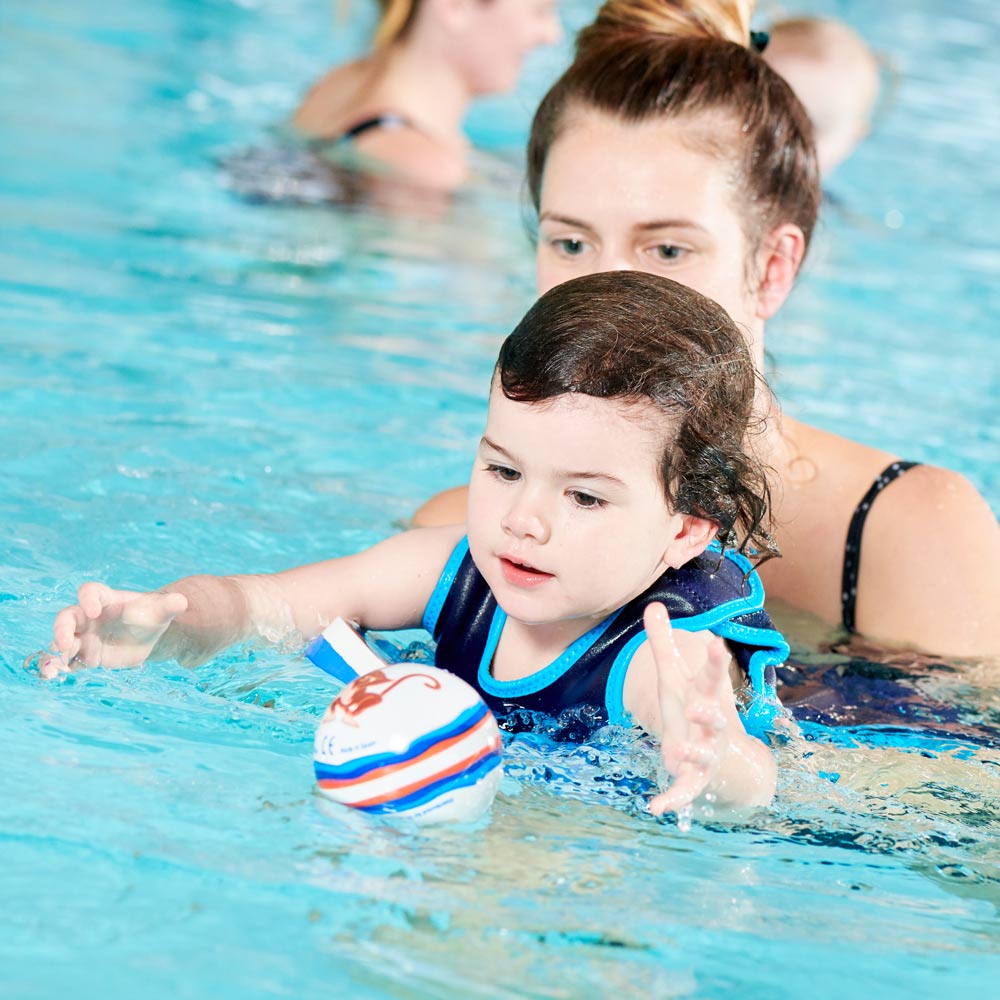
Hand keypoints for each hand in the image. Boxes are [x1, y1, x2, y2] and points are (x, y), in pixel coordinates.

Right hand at [41, 583, 187, 678]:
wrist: (149, 634)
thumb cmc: (151, 615)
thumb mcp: (162, 610)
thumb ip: (169, 605)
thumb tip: (182, 601)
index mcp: (106, 599)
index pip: (90, 592)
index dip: (88, 599)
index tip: (95, 611)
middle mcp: (89, 617)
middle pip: (66, 617)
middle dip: (62, 629)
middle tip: (65, 643)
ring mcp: (84, 636)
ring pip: (61, 641)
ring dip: (54, 653)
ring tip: (52, 669)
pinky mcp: (85, 656)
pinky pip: (67, 661)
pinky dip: (57, 668)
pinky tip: (54, 677)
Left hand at [642, 601, 736, 818]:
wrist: (725, 762)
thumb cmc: (693, 709)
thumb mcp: (676, 676)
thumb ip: (663, 642)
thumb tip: (653, 604)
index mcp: (705, 697)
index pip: (714, 677)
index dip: (716, 661)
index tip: (715, 644)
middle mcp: (711, 725)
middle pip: (714, 716)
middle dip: (709, 711)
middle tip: (697, 705)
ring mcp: (706, 753)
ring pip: (702, 753)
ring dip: (691, 752)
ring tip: (677, 749)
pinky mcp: (695, 779)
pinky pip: (685, 791)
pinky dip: (673, 800)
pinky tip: (656, 808)